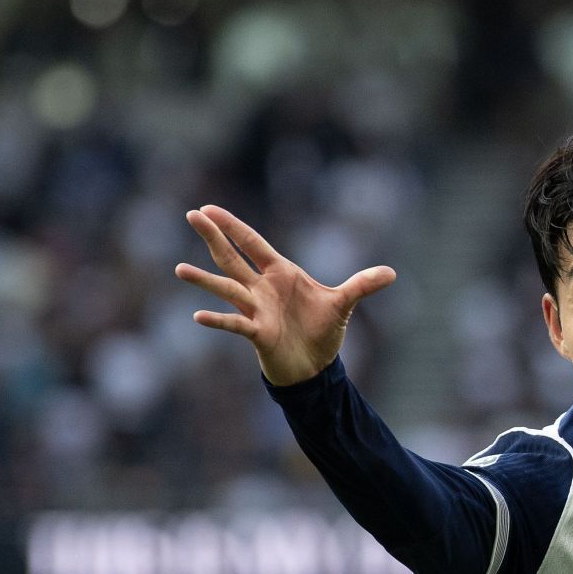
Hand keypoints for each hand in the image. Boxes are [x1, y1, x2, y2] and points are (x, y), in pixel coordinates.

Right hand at [174, 205, 395, 385]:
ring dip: (205, 280)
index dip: (234, 226)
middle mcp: (262, 288)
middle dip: (214, 237)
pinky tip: (199, 315)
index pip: (253, 244)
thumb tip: (392, 273)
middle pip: (233, 258)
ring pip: (227, 289)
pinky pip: (235, 324)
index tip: (209, 208)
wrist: (316, 366)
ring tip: (180, 269)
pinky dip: (219, 320)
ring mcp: (256, 310)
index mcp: (280, 274)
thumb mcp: (343, 304)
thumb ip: (362, 285)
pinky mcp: (258, 333)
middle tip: (191, 214)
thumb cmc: (322, 330)